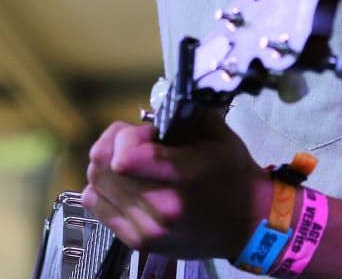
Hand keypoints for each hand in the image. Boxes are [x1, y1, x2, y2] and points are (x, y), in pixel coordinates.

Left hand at [81, 111, 265, 259]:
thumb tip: (159, 98)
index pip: (124, 156)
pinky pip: (95, 202)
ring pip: (95, 182)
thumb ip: (184, 111)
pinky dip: (104, 187)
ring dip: (108, 165)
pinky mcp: (137, 242)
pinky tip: (125, 182)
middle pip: (103, 164)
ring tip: (132, 163)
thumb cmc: (231, 174)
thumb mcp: (216, 133)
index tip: (145, 133)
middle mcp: (161, 208)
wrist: (246, 224)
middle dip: (116, 144)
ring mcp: (147, 229)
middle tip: (138, 144)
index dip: (126, 135)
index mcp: (183, 178)